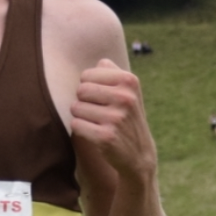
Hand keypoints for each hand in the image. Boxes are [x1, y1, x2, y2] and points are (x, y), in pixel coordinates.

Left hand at [71, 59, 157, 180]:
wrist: (139, 153)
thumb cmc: (127, 116)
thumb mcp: (128, 91)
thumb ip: (113, 72)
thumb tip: (99, 62)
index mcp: (129, 81)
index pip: (87, 75)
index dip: (88, 87)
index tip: (100, 98)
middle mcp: (125, 97)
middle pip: (80, 90)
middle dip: (83, 102)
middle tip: (96, 112)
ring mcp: (116, 117)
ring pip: (76, 108)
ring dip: (81, 116)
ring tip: (97, 122)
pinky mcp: (106, 136)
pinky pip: (76, 124)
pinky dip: (80, 129)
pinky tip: (94, 133)